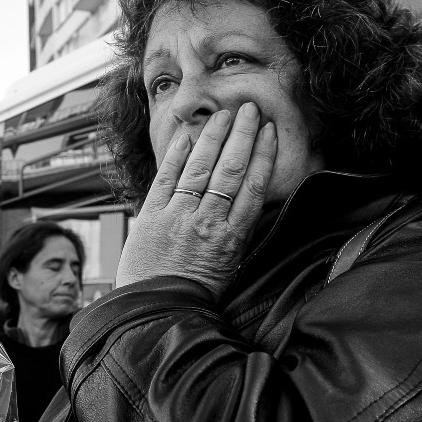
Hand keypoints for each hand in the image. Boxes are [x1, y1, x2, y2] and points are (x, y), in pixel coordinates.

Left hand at [116, 102, 276, 295]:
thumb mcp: (228, 266)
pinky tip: (188, 136)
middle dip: (242, 136)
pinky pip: (166, 178)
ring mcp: (178, 217)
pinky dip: (177, 155)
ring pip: (200, 168)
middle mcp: (207, 222)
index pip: (254, 188)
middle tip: (250, 110)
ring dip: (213, 137)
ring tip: (224, 115)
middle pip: (230, 170)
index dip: (264, 157)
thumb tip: (247, 202)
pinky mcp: (151, 216)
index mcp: (232, 238)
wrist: (157, 311)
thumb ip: (236, 233)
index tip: (271, 134)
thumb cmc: (193, 293)